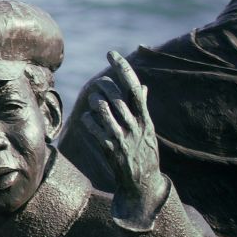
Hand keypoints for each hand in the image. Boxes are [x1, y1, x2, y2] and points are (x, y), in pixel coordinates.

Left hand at [88, 51, 168, 226]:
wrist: (143, 184)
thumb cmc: (145, 153)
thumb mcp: (148, 130)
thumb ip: (143, 107)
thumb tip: (143, 86)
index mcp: (146, 119)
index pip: (135, 88)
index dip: (123, 68)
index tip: (111, 53)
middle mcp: (135, 127)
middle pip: (116, 97)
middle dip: (103, 87)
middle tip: (98, 85)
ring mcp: (122, 138)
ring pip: (102, 110)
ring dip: (94, 103)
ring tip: (94, 103)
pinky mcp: (110, 150)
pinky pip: (92, 127)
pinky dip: (87, 120)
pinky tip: (88, 121)